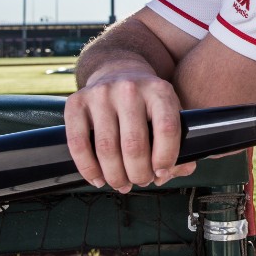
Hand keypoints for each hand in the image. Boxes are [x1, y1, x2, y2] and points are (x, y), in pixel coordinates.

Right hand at [64, 62, 196, 192]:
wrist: (118, 71)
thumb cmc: (147, 102)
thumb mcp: (169, 111)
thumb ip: (180, 142)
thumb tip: (178, 171)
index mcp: (159, 91)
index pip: (167, 129)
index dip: (165, 158)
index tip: (161, 172)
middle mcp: (130, 89)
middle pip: (134, 145)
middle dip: (139, 173)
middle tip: (141, 181)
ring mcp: (101, 94)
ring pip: (106, 149)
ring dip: (115, 176)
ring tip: (122, 184)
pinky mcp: (76, 102)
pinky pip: (78, 144)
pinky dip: (88, 169)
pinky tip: (98, 179)